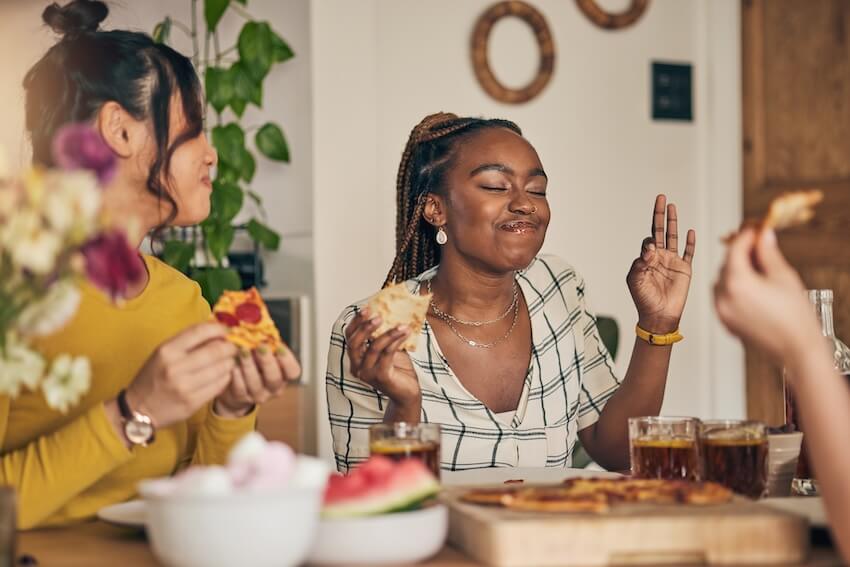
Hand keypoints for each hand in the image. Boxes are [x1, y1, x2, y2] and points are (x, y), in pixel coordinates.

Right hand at [125, 323, 236, 427]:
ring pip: (221, 368)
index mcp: (166, 351)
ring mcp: (185, 387)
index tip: (226, 330)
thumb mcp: (163, 354)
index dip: (218, 328)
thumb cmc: (154, 376)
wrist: (138, 409)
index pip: (200, 331)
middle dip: (229, 347)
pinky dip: (226, 377)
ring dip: (230, 362)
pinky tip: (223, 375)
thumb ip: (187, 342)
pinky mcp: (193, 402)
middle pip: (216, 351)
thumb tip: (217, 330)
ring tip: (228, 361)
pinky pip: (219, 385)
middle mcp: (175, 367)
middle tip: (233, 347)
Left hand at [214, 346, 301, 417]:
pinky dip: (237, 376)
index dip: (287, 360)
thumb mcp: (264, 354)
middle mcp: (274, 387)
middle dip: (267, 361)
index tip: (278, 346)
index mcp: (284, 375)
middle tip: (260, 346)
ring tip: (243, 351)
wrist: (236, 388)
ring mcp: (259, 395)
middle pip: (274, 378)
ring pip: (256, 384)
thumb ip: (267, 344)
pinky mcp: (242, 399)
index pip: (293, 371)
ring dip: (249, 366)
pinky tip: (233, 365)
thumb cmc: (254, 363)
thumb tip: (261, 327)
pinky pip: (240, 388)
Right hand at [345, 307, 419, 407]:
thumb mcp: (388, 348)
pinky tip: (405, 333)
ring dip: (388, 333)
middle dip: (365, 327)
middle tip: (379, 316)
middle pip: (354, 343)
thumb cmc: (398, 369)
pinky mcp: (380, 377)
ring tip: (402, 325)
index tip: (366, 308)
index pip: (349, 337)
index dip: (356, 322)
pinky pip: (386, 355)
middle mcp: (357, 367)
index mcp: (356, 358)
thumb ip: (384, 334)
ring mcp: (367, 374)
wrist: (408, 393)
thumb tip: (390, 310)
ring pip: (373, 348)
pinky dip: (396, 341)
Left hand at [627, 194, 696, 332]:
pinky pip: (688, 252)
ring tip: (672, 206)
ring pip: (673, 236)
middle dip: (660, 214)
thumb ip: (640, 262)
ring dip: (673, 221)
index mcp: (646, 259)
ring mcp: (673, 262)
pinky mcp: (685, 269)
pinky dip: (690, 242)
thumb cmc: (643, 299)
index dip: (650, 243)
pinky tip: (690, 230)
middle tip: (660, 197)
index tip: (651, 253)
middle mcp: (660, 257)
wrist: (659, 316)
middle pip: (660, 230)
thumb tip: (650, 246)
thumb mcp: (635, 280)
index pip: (648, 241)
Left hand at [714, 227, 818, 364]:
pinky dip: (733, 288)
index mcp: (736, 282)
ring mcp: (721, 311)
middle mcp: (722, 296)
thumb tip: (763, 235)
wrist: (798, 351)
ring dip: (735, 270)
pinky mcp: (725, 323)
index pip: (735, 249)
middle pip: (726, 265)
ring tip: (757, 267)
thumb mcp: (783, 277)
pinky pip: (722, 297)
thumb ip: (768, 253)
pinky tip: (751, 287)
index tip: (755, 228)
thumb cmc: (795, 316)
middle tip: (758, 245)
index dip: (746, 236)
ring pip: (721, 281)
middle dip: (740, 253)